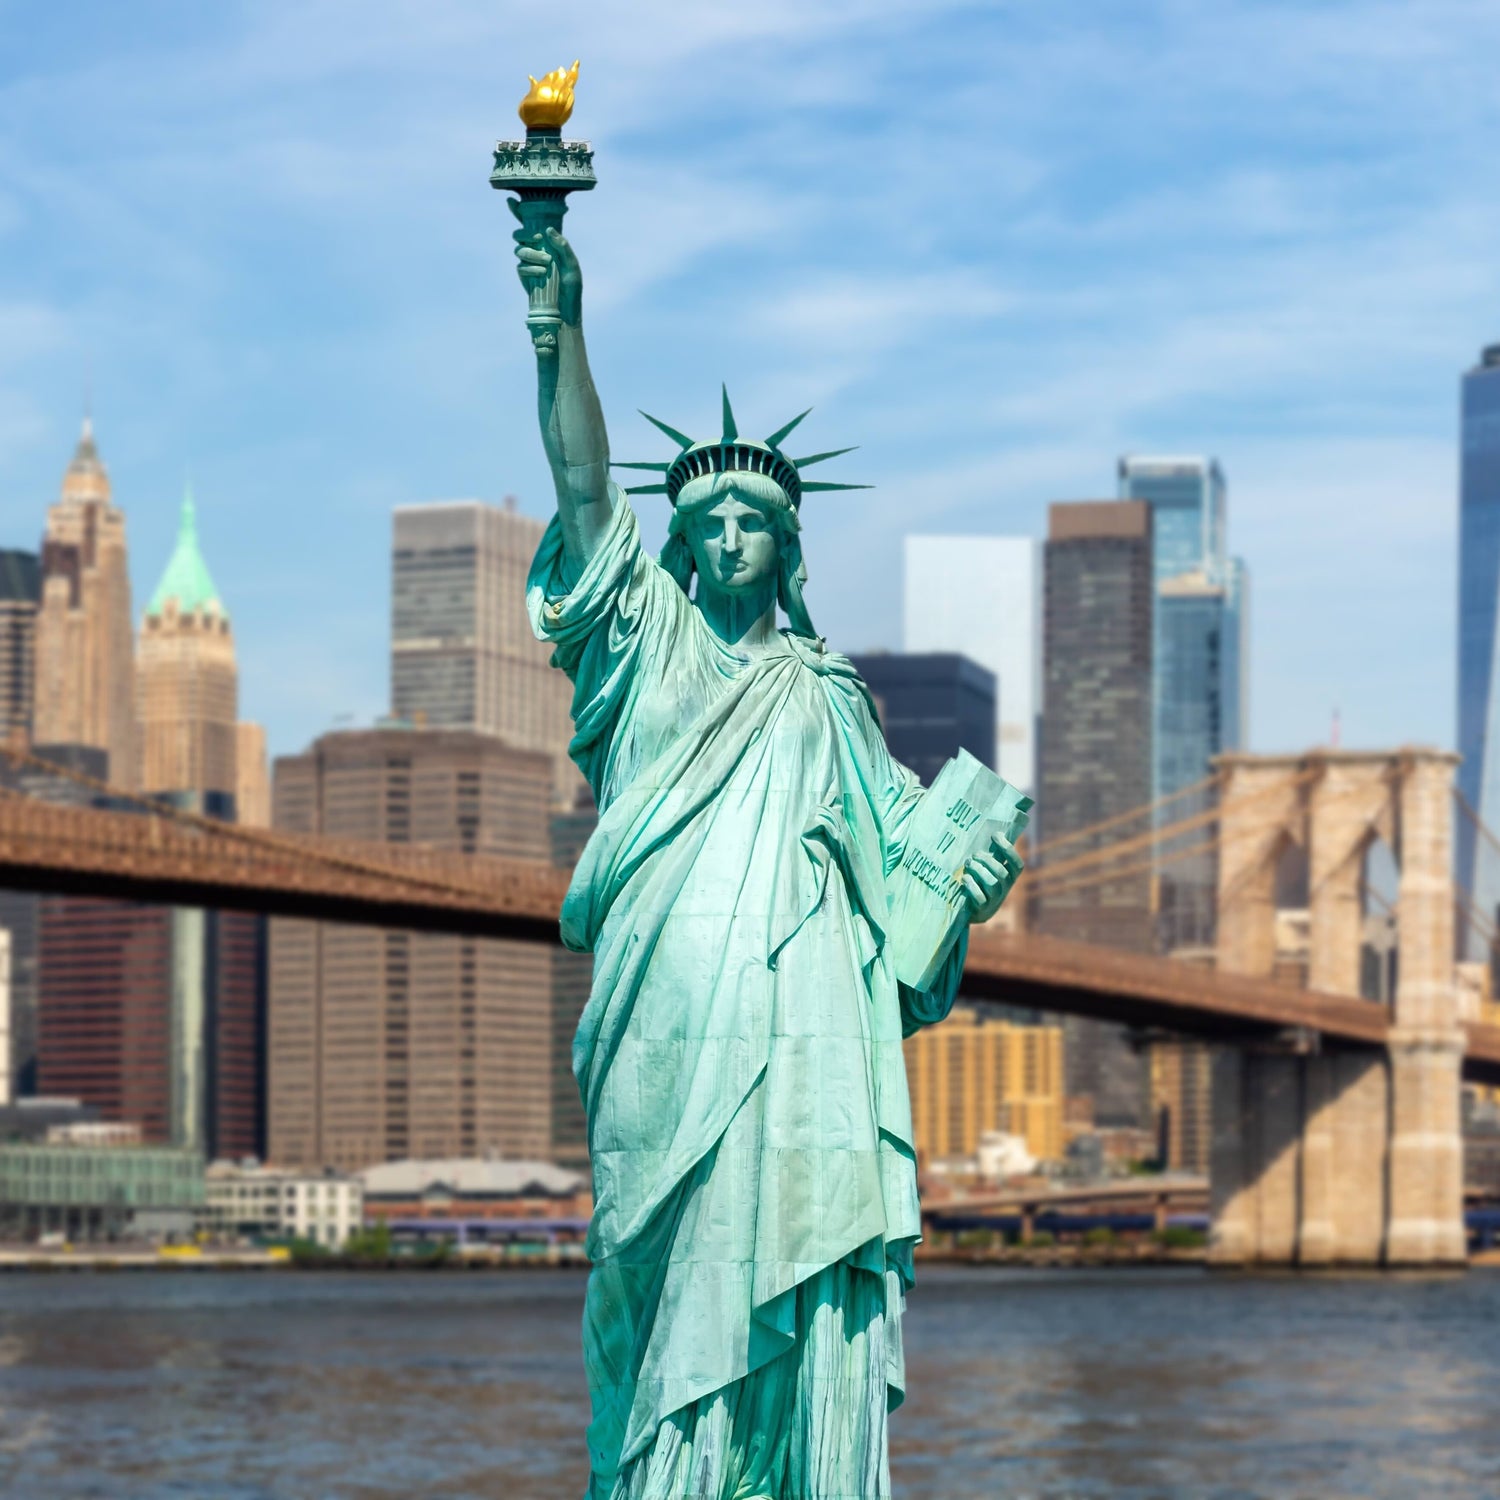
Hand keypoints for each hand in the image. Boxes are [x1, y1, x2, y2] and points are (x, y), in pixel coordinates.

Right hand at [510, 211, 582, 326]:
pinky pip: (520, 266)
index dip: (520, 212)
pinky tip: (542, 273)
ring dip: (531, 253)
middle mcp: (537, 251)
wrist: (564, 312)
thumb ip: (563, 247)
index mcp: (549, 244)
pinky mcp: (524, 276)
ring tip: (546, 263)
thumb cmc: (572, 289)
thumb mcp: (572, 266)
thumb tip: (548, 229)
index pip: (533, 224)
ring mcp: (529, 263)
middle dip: (525, 233)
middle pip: (520, 234)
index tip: (512, 201)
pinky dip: (530, 268)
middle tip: (537, 238)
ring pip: (519, 249)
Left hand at [962, 833, 1022, 924]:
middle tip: (974, 855)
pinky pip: (979, 896)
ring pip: (992, 883)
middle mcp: (1005, 888)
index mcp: (1010, 877)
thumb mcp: (989, 870)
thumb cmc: (981, 882)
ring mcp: (995, 899)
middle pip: (1001, 872)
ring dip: (978, 870)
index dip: (1008, 849)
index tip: (995, 835)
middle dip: (986, 860)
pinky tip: (964, 878)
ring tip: (968, 863)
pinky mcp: (983, 908)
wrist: (973, 910)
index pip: (1017, 864)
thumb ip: (993, 855)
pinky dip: (971, 885)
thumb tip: (993, 831)